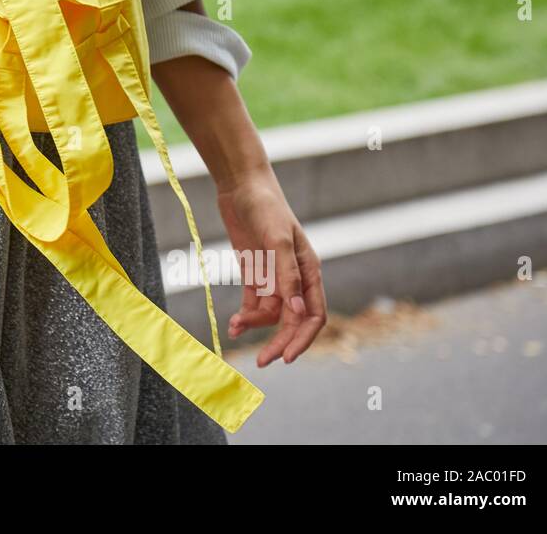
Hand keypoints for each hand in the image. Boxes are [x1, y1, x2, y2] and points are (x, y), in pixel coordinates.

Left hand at [217, 170, 326, 365]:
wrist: (240, 185)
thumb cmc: (265, 206)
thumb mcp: (277, 239)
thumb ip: (287, 274)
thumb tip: (297, 310)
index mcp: (309, 271)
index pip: (313, 315)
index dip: (302, 338)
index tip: (286, 357)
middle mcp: (295, 278)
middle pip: (292, 320)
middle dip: (279, 341)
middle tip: (262, 361)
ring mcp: (273, 276)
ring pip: (271, 314)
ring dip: (256, 325)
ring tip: (235, 327)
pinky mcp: (254, 272)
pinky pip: (253, 303)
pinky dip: (246, 315)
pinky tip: (233, 324)